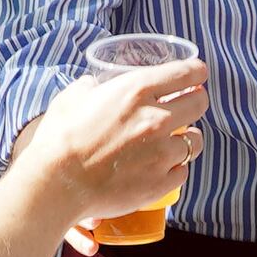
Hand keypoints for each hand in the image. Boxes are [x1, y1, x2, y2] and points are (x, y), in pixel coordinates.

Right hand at [20, 53, 203, 238]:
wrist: (56, 184)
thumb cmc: (59, 140)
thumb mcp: (72, 98)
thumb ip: (89, 87)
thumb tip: (94, 85)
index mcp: (136, 90)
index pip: (187, 73)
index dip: (196, 72)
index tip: (197, 75)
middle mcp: (156, 118)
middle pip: (200, 103)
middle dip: (195, 102)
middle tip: (187, 107)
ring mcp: (161, 153)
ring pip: (195, 141)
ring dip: (186, 140)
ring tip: (171, 143)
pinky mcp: (161, 182)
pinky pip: (182, 172)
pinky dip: (173, 169)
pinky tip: (158, 169)